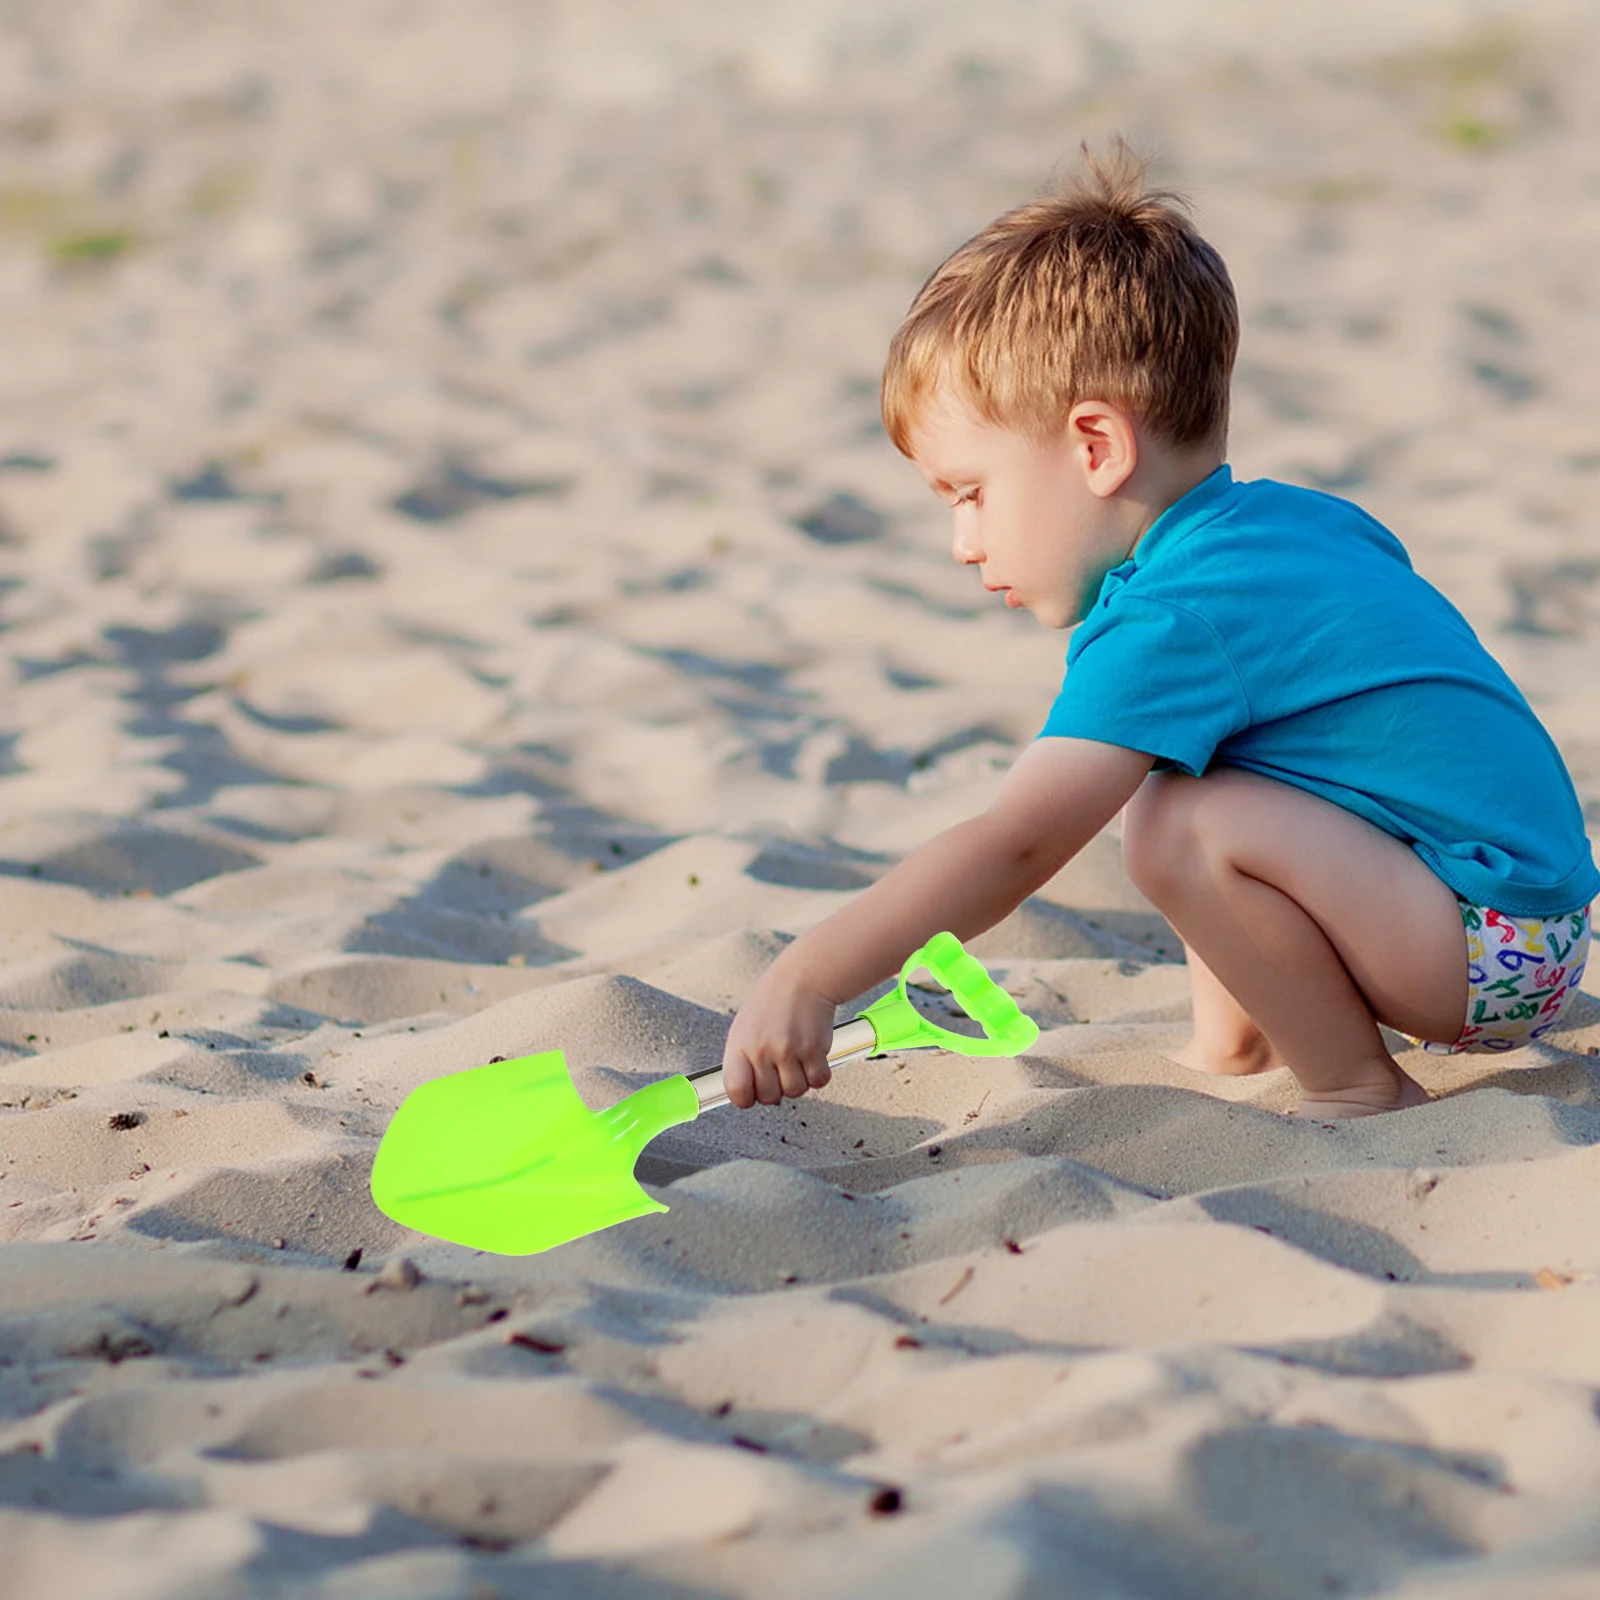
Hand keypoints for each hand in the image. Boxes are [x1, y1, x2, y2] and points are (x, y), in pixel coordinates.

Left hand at [720, 960, 838, 1108]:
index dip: (746, 1098)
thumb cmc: (773, 1000)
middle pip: (769, 1097)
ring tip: (796, 1059)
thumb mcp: (744, 1027)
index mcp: (740, 1045)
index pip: (737, 1091)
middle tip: (779, 1070)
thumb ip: (743, 1060)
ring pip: (796, 1091)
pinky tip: (812, 1057)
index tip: (752, 1093)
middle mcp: (763, 1050)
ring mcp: (789, 1051)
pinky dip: (818, 1074)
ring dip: (799, 1080)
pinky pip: (818, 1081)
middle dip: (776, 1089)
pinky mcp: (814, 1049)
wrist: (804, 977)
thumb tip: (745, 1091)